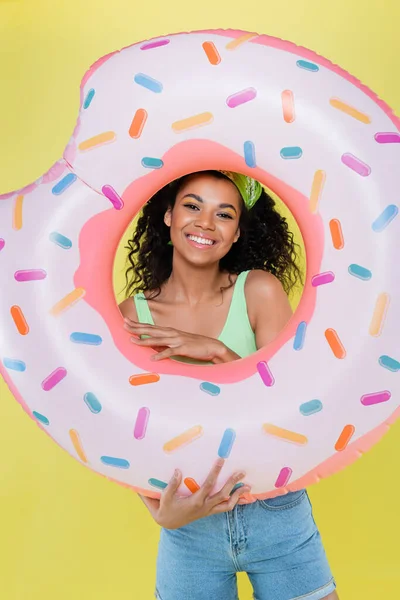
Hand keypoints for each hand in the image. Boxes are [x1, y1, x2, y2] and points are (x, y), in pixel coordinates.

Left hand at [123, 318, 239, 362]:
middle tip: (124, 325)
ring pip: (157, 340)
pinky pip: (170, 352)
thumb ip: (165, 344)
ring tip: (133, 341)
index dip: (138, 324)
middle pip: (151, 330)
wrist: (212, 346)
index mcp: (169, 331)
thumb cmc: (194, 345)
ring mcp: (177, 340)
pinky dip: (161, 355)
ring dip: (144, 341)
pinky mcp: (183, 348)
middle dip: (136, 328)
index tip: (126, 321)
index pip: (150, 327)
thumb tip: (152, 348)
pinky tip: (152, 358)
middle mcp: (171, 333)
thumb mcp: (177, 342)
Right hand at [139, 459, 250, 528]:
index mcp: (195, 502)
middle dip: (233, 483)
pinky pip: (225, 508)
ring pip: (227, 505)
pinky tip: (241, 496)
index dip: (215, 472)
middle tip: (242, 472)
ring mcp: (208, 510)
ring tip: (247, 486)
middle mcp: (204, 507)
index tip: (221, 460)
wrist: (168, 522)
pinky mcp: (209, 511)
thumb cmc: (166, 508)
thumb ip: (171, 484)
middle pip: (223, 495)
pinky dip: (234, 502)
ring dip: (238, 495)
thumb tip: (178, 471)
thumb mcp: (165, 497)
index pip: (208, 485)